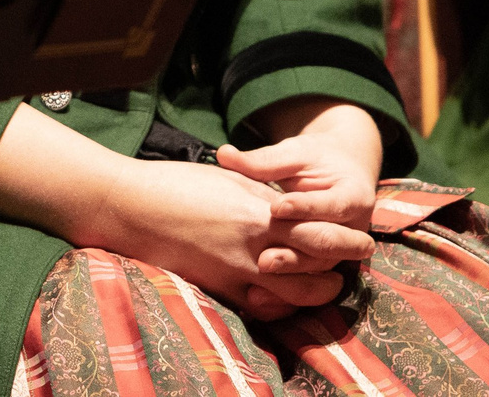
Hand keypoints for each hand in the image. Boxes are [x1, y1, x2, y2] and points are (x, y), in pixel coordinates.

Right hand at [90, 158, 354, 320]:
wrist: (130, 206)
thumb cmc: (174, 184)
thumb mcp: (227, 181)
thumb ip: (261, 198)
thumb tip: (285, 209)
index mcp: (258, 210)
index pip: (317, 228)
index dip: (341, 235)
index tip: (357, 236)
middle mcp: (254, 244)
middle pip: (316, 262)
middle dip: (340, 263)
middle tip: (354, 260)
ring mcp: (237, 271)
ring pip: (297, 292)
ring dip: (318, 289)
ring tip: (327, 282)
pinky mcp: (219, 288)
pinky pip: (264, 306)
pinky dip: (283, 304)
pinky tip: (287, 297)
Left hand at [220, 98, 382, 271]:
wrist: (336, 172)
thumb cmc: (313, 160)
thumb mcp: (294, 154)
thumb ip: (264, 160)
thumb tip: (223, 154)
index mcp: (354, 196)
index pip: (333, 205)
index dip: (305, 207)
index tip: (275, 207)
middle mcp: (354, 228)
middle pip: (330, 244)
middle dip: (299, 251)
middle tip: (265, 257)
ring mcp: (341, 250)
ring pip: (320, 266)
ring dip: (291, 271)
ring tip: (260, 270)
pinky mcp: (325, 262)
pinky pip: (310, 279)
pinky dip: (287, 286)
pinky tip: (259, 292)